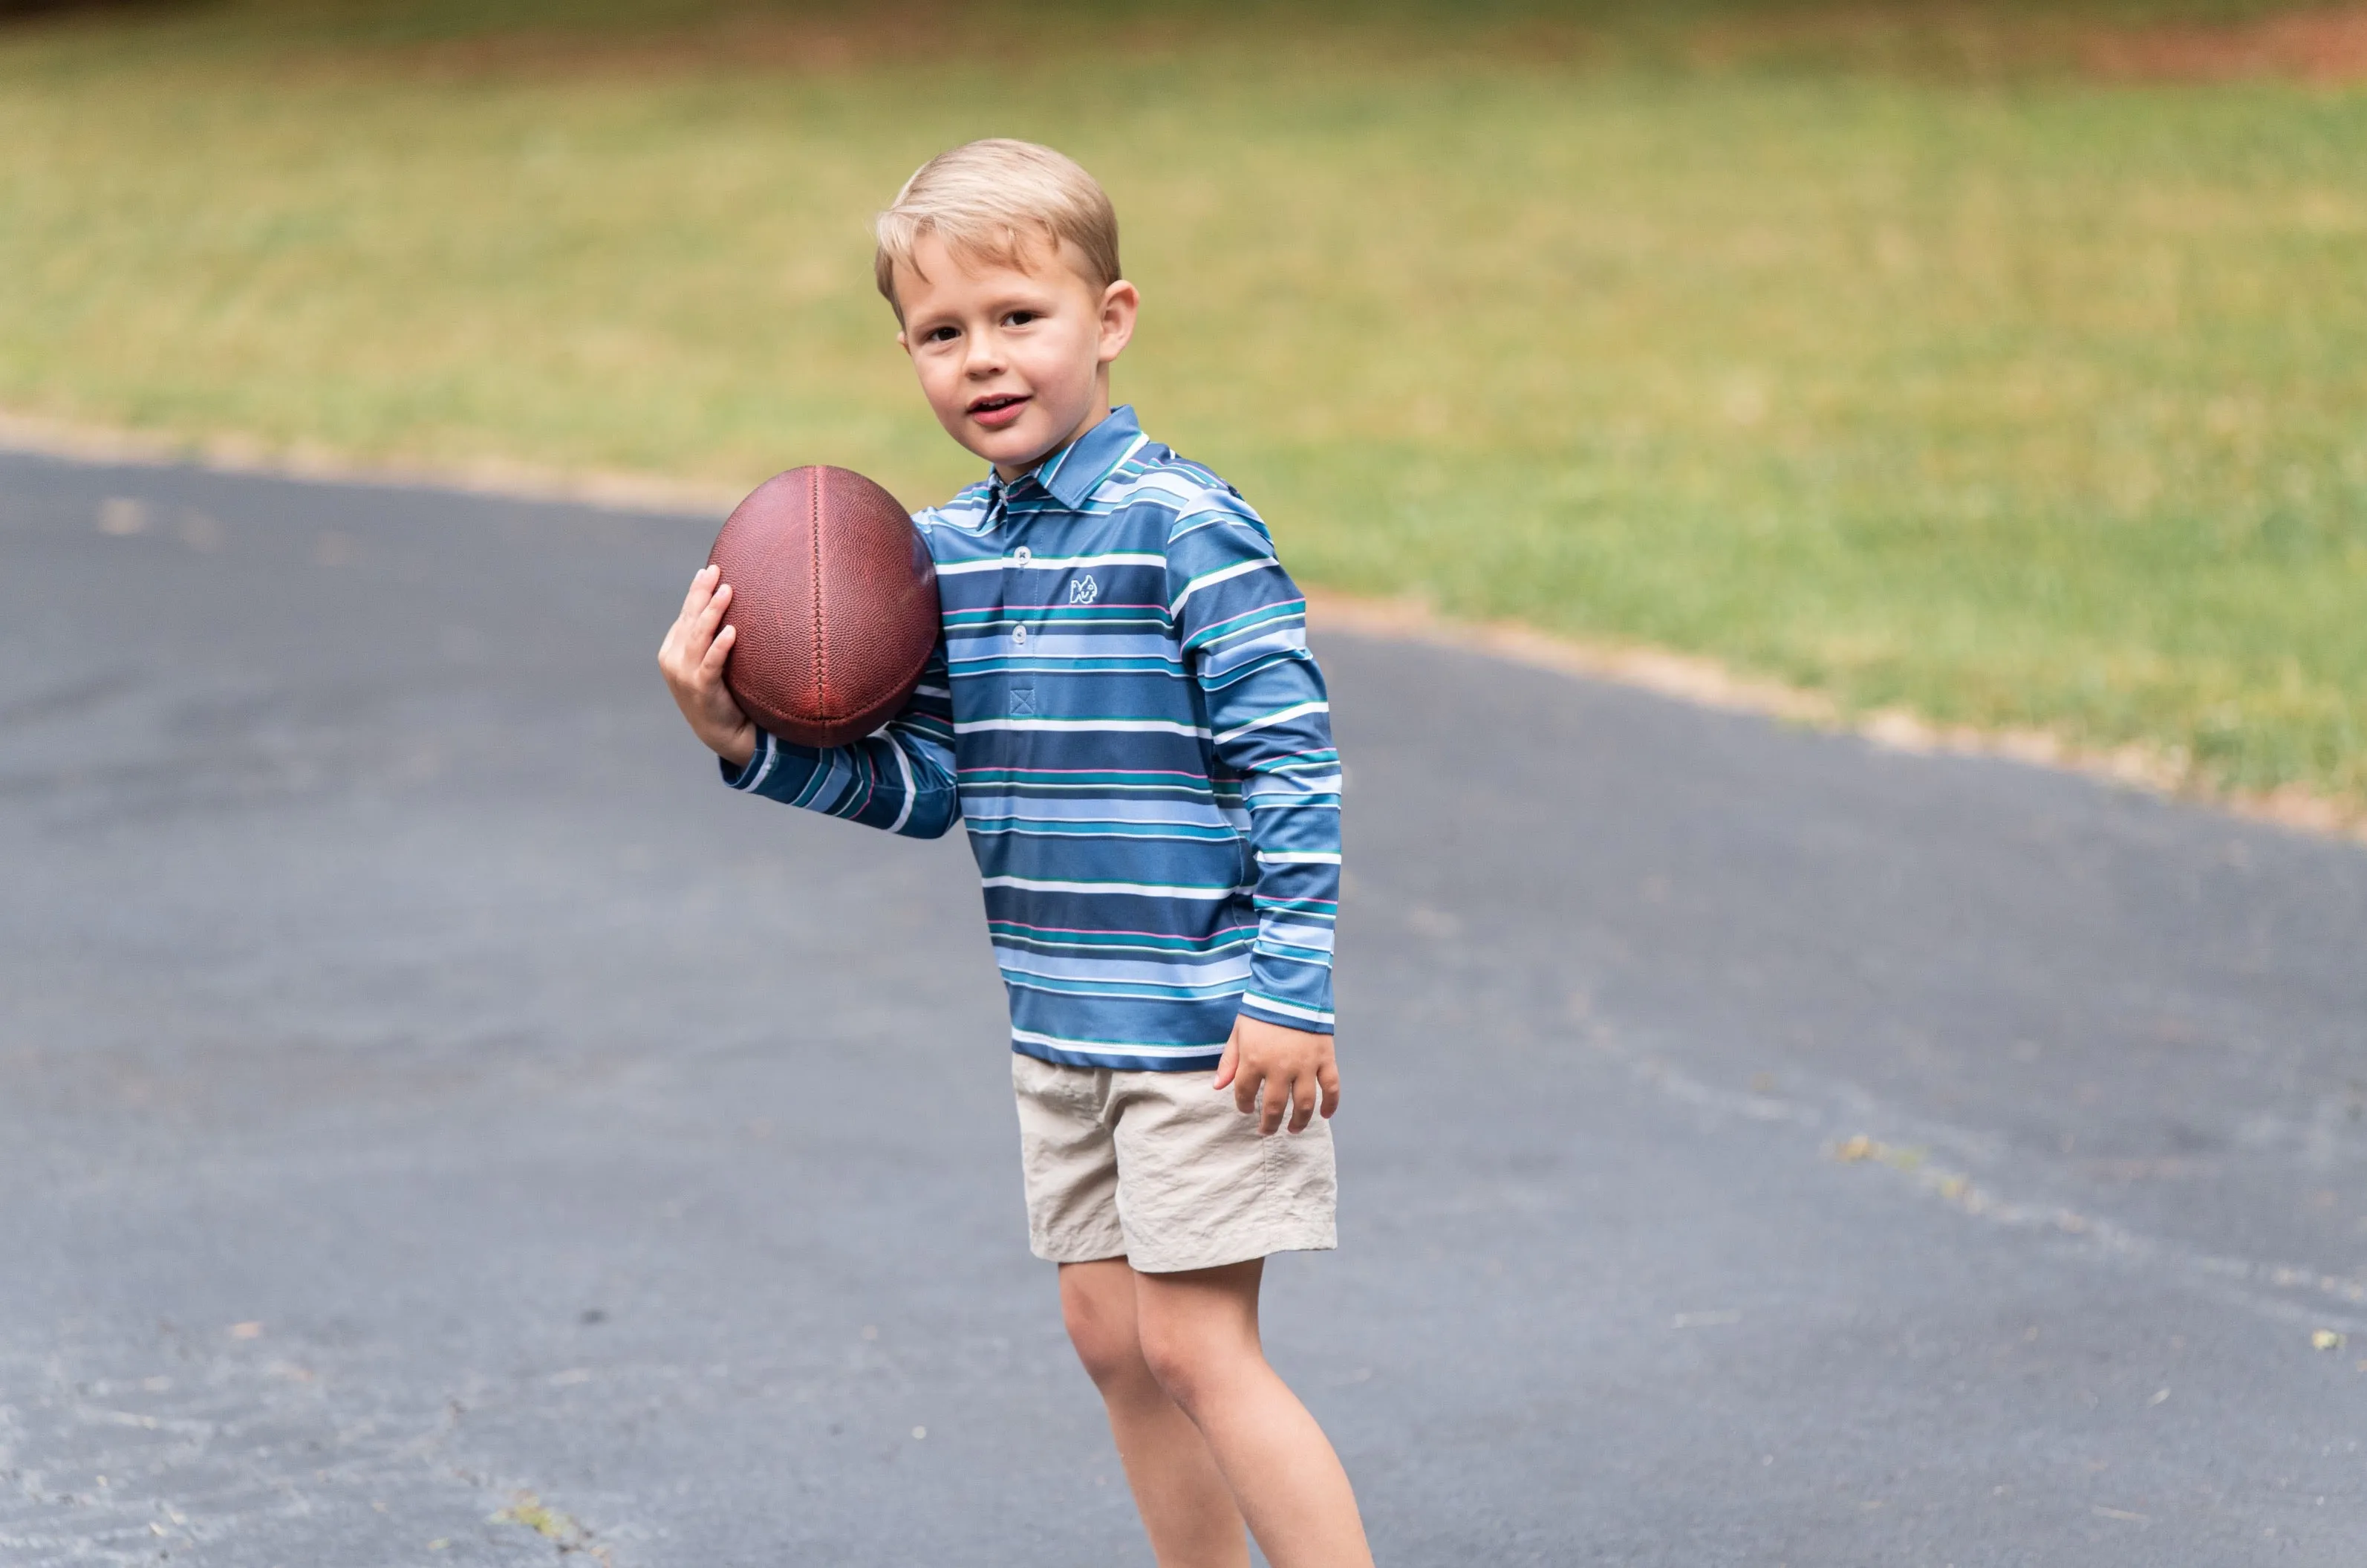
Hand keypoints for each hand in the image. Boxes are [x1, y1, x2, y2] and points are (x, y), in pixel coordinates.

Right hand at [657, 564, 757, 766]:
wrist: (720, 731)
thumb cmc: (718, 690)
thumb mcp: (706, 659)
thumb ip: (707, 637)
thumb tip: (726, 603)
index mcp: (672, 649)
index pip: (685, 614)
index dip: (696, 591)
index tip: (710, 570)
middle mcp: (674, 659)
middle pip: (690, 619)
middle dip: (702, 593)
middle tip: (717, 570)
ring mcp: (685, 675)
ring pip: (699, 636)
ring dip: (713, 612)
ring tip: (727, 591)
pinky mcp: (702, 689)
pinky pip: (711, 663)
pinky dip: (721, 646)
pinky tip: (732, 631)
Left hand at [1213, 1015, 1340, 1135]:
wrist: (1292, 987)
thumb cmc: (1262, 1010)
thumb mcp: (1238, 1033)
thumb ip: (1229, 1061)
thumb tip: (1217, 1087)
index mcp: (1254, 1060)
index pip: (1244, 1093)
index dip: (1242, 1105)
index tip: (1245, 1109)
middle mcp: (1279, 1068)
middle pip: (1273, 1106)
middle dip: (1269, 1123)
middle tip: (1267, 1130)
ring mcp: (1305, 1065)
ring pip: (1303, 1104)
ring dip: (1298, 1122)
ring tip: (1292, 1129)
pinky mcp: (1325, 1059)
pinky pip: (1331, 1087)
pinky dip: (1330, 1104)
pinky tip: (1324, 1115)